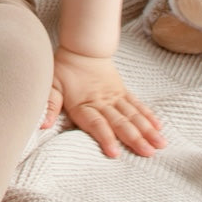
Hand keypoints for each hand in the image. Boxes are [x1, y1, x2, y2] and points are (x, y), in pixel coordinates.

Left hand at [43, 47, 165, 158]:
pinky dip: (148, 116)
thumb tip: (41, 124)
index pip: (96, 124)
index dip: (105, 138)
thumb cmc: (64, 68)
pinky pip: (137, 104)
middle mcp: (102, 102)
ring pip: (133, 115)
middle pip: (120, 122)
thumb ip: (48, 105)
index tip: (115, 153)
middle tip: (148, 154)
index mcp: (83, 104)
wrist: (82, 47)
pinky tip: (158, 127)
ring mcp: (115, 96)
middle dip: (135, 139)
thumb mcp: (50, 84)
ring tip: (159, 144)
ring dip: (147, 130)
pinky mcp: (122, 91)